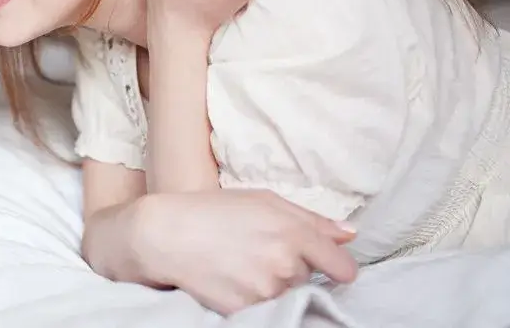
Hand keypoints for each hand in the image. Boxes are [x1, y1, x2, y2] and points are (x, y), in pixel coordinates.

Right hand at [85, 190, 357, 315]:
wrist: (163, 235)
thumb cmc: (212, 210)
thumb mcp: (262, 200)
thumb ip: (310, 218)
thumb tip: (349, 234)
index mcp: (293, 233)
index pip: (343, 268)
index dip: (337, 268)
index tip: (328, 268)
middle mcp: (284, 265)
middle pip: (307, 279)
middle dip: (290, 269)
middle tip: (257, 252)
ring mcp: (265, 292)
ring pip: (285, 296)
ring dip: (270, 285)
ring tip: (239, 264)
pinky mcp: (245, 312)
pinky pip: (263, 311)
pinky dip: (251, 299)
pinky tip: (231, 279)